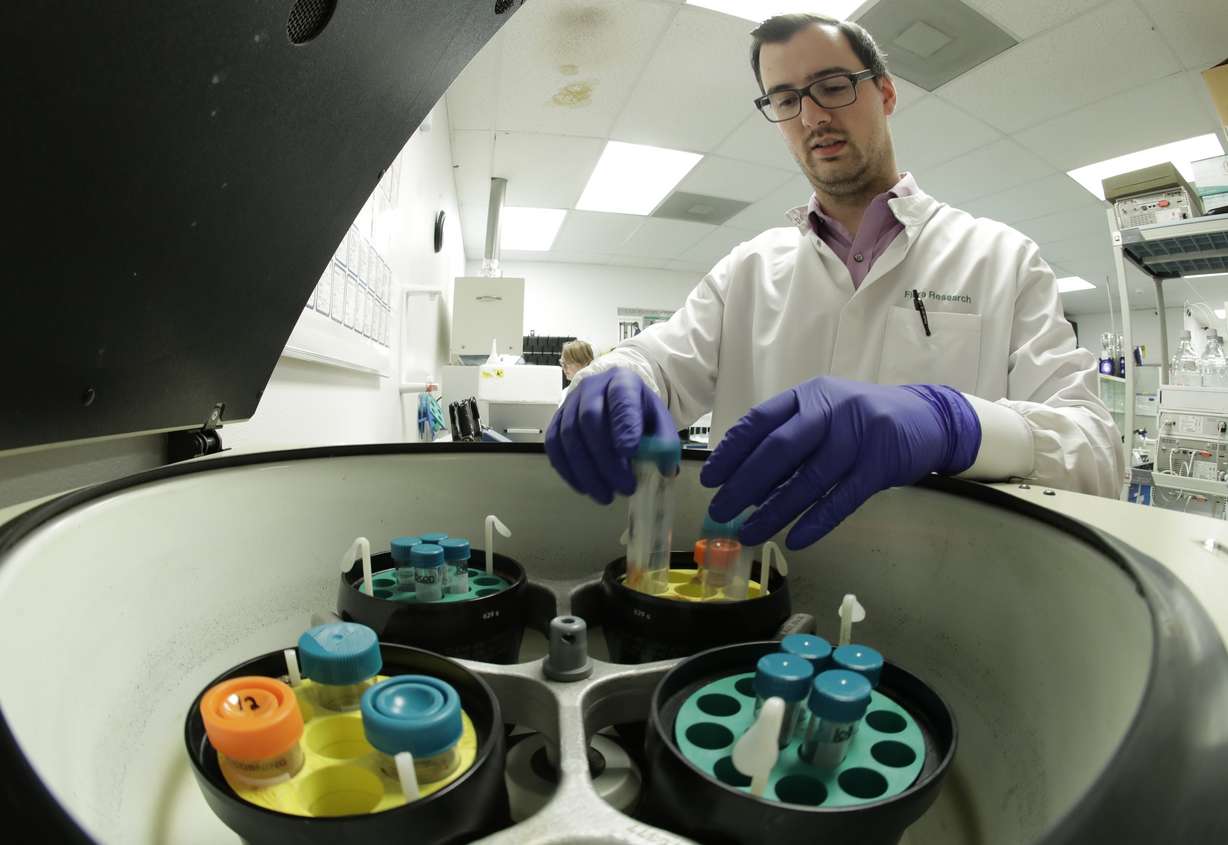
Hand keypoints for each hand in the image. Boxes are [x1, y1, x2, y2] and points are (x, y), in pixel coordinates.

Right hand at [545, 368, 679, 504]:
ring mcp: (569, 403)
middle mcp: (592, 387)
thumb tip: (666, 470)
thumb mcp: (658, 421)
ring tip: (606, 495)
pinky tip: (584, 488)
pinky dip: (567, 471)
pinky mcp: (556, 421)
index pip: (621, 399)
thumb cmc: (638, 412)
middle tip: (624, 487)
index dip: (623, 425)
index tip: (630, 452)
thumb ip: (664, 443)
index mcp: (623, 381)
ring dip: (587, 471)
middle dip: (606, 459)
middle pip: (590, 419)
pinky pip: (554, 447)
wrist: (615, 399)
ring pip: (569, 436)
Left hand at [700, 376, 980, 548]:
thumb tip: (743, 479)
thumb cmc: (863, 421)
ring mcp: (858, 436)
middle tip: (722, 510)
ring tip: (750, 533)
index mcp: (809, 396)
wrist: (929, 419)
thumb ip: (789, 437)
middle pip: (779, 449)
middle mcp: (831, 410)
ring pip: (808, 479)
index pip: (760, 420)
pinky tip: (796, 539)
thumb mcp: (824, 415)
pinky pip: (842, 498)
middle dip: (745, 483)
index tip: (710, 478)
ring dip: (775, 510)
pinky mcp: (881, 464)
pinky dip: (817, 521)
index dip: (732, 450)